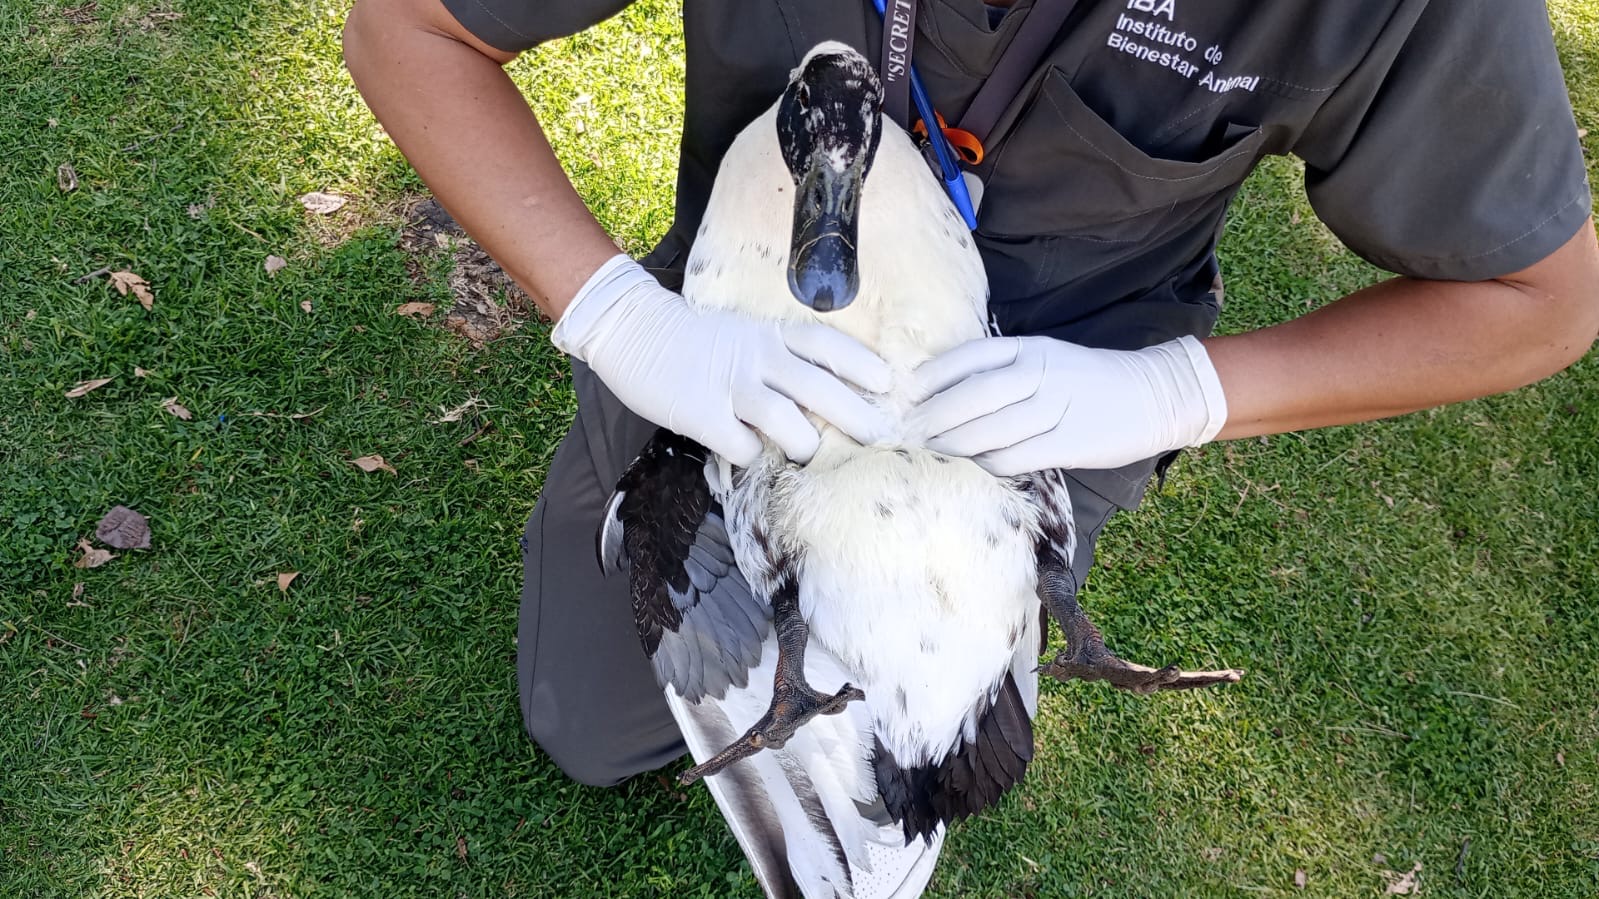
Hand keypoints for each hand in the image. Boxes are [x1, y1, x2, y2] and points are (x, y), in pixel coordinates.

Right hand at [552, 255, 890, 466]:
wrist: (632, 330)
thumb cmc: (694, 339)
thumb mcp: (744, 334)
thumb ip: (778, 358)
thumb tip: (818, 396)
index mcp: (770, 334)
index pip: (826, 345)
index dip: (861, 365)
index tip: (888, 384)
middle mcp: (758, 357)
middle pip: (821, 387)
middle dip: (857, 416)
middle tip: (881, 438)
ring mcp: (732, 387)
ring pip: (789, 422)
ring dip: (806, 445)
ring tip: (809, 454)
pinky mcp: (704, 416)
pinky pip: (744, 447)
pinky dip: (753, 455)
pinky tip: (747, 451)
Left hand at [907, 335, 1226, 475]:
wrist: (1153, 395)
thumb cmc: (1090, 381)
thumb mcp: (1048, 359)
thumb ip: (1006, 370)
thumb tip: (949, 393)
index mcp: (1032, 348)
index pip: (971, 357)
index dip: (934, 376)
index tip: (909, 393)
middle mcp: (1040, 373)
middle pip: (972, 396)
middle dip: (934, 416)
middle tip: (910, 431)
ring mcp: (1055, 408)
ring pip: (987, 430)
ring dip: (953, 443)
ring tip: (933, 450)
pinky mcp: (1067, 443)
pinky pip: (1012, 457)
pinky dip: (987, 462)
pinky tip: (977, 463)